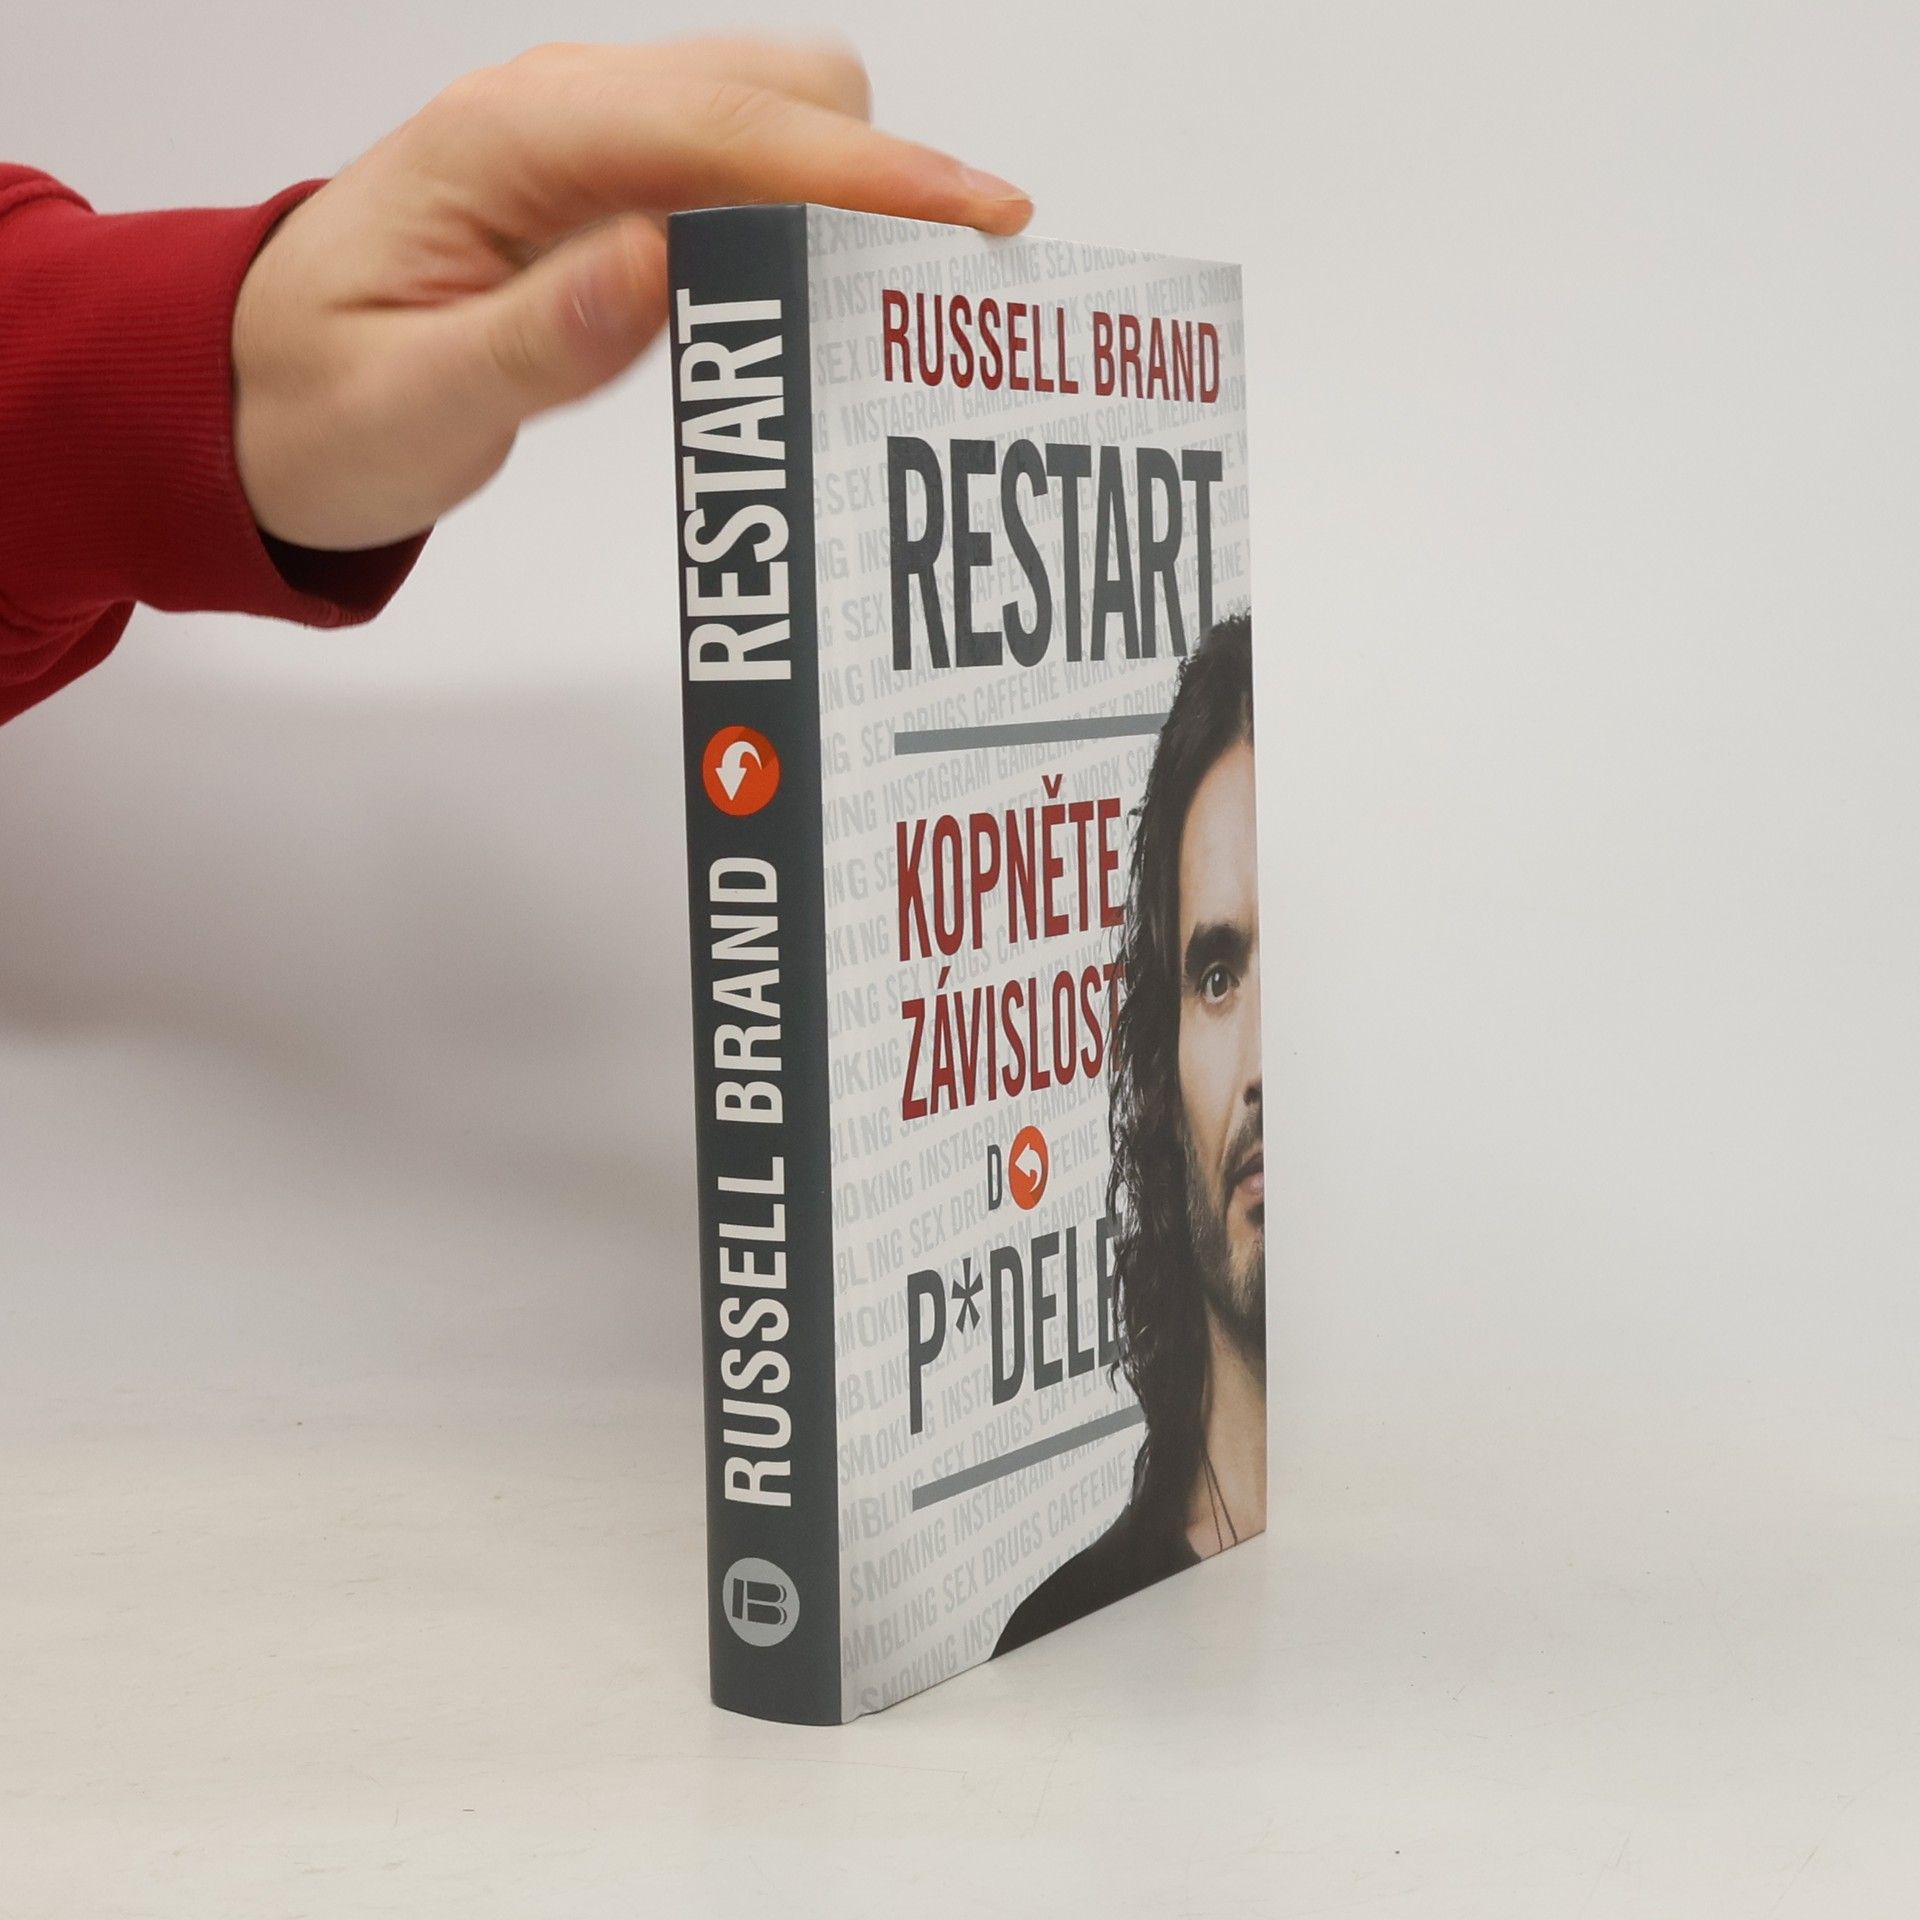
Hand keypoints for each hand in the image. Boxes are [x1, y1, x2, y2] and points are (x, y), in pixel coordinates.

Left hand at [231, 37, 1030, 550]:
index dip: (865, 174)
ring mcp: (592, 146)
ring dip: (854, 199)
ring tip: (907, 312)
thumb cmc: (321, 406)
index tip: (976, 219)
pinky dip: (810, 222)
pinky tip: (836, 300)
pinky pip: (742, 175)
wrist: (250, 394)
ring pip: (775, 121)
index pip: (728, 129)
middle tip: (944, 302)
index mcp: (513, 143)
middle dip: (881, 179)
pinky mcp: (610, 191)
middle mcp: (564, 114)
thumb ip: (540, 338)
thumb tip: (663, 262)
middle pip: (780, 92)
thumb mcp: (416, 403)